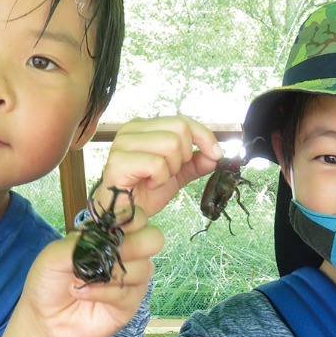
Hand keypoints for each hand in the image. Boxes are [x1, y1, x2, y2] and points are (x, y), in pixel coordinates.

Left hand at [19, 205, 163, 336]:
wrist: (45, 318)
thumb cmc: (49, 281)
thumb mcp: (53, 255)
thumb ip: (77, 242)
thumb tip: (101, 239)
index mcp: (111, 235)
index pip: (137, 216)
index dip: (129, 217)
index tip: (109, 228)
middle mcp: (128, 254)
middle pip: (154, 238)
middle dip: (134, 244)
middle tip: (107, 254)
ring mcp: (131, 279)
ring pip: (143, 268)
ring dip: (110, 272)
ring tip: (81, 279)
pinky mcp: (129, 304)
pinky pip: (127, 293)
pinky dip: (102, 292)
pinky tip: (82, 292)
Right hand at [95, 115, 223, 216]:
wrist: (123, 217)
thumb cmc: (144, 193)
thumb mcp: (177, 174)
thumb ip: (196, 162)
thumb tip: (216, 155)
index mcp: (144, 127)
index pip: (182, 120)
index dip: (204, 136)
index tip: (216, 154)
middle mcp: (131, 129)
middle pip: (180, 128)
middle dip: (184, 156)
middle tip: (169, 173)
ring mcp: (122, 144)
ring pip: (171, 143)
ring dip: (171, 169)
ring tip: (156, 180)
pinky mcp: (118, 162)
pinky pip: (157, 164)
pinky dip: (160, 179)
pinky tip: (148, 185)